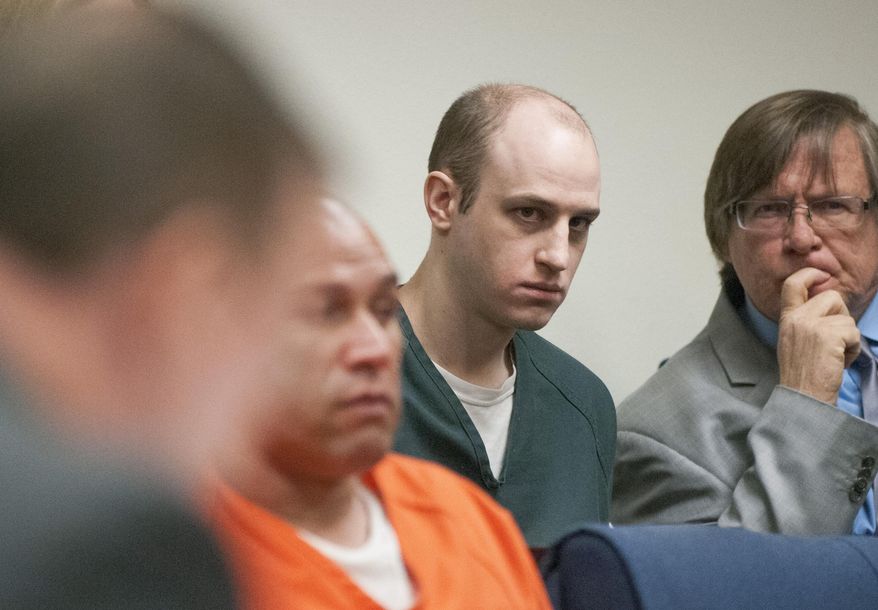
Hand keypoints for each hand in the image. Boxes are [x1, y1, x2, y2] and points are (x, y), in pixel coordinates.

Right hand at [777, 267, 860, 403]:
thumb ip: (806, 320)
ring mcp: (811, 325)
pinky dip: (852, 348)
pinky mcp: (828, 334)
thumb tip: (830, 304)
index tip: (822, 275)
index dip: (810, 274)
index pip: (793, 284)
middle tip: (835, 340)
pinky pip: (852, 332)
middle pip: (831, 297)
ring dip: (848, 336)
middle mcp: (796, 318)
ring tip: (835, 355)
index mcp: (786, 318)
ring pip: (846, 316)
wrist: (803, 396)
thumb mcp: (795, 340)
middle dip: (841, 316)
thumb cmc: (803, 373)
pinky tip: (839, 361)